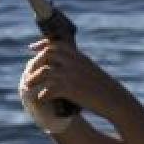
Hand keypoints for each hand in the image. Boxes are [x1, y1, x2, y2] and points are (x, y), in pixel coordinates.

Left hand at [21, 39, 140, 125]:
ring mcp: (71, 74)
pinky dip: (42, 95)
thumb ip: (77, 64)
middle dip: (35, 63)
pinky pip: (48, 89)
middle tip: (29, 72)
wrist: (115, 100)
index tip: (33, 48)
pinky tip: (41, 99)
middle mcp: (73, 62)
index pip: (56, 44)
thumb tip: (64, 64)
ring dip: (34, 79)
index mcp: (78, 55)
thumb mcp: (90, 69)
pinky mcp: (70, 89)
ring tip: (28, 86)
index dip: (42, 45)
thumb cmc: (103, 87)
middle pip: (46, 55)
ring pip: (44, 72)